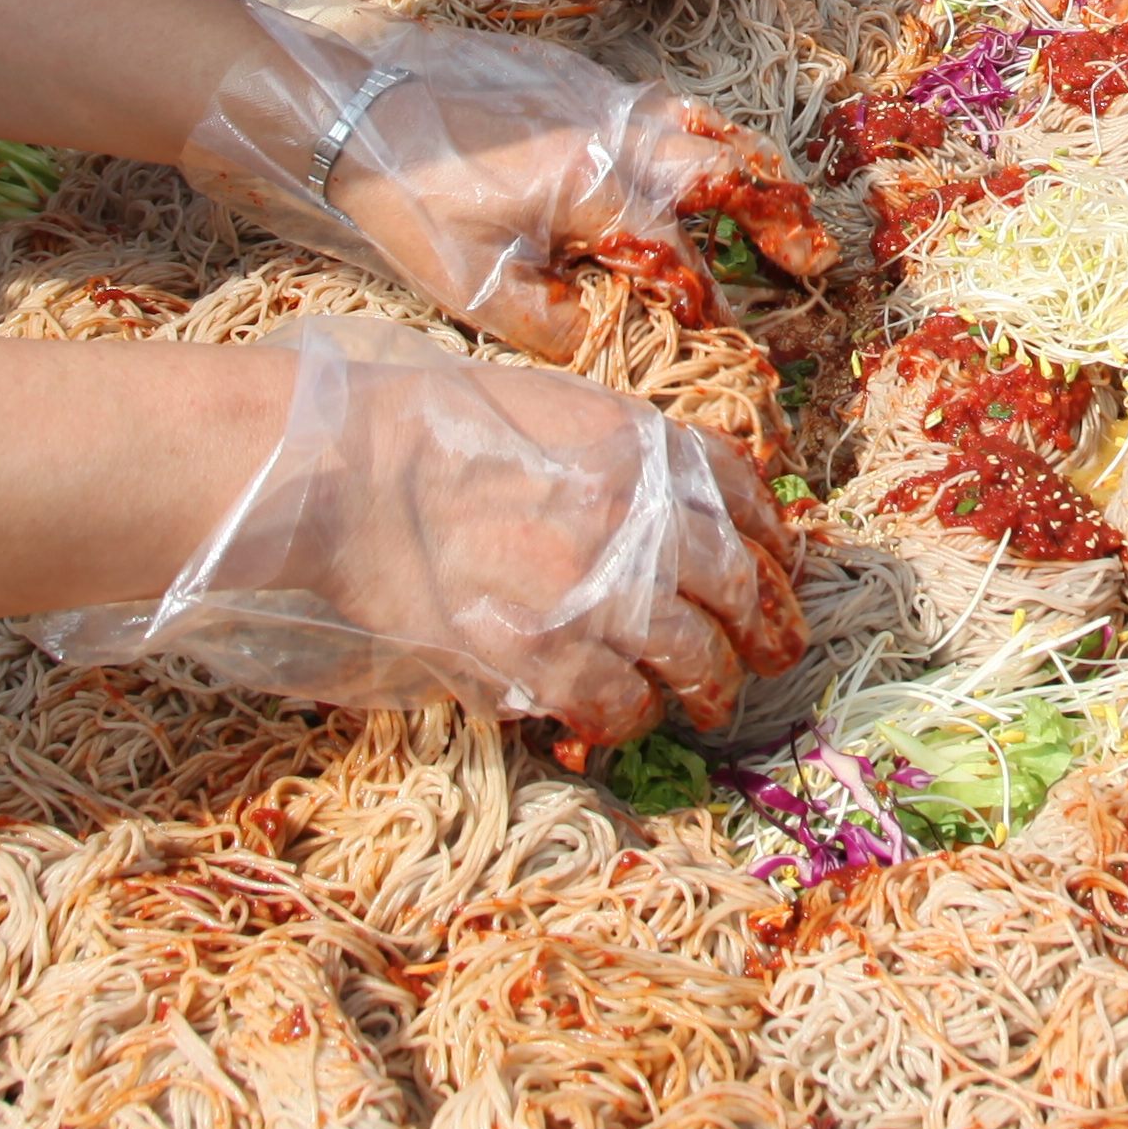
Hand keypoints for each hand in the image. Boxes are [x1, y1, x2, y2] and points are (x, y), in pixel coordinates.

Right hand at [27, 317, 799, 750]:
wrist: (350, 470)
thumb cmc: (433, 426)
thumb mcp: (557, 408)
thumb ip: (627, 455)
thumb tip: (681, 509)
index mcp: (648, 446)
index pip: (748, 500)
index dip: (773, 546)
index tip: (777, 573)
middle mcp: (644, 517)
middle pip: (740, 591)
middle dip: (765, 631)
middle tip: (768, 656)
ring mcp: (601, 591)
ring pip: (696, 662)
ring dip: (709, 689)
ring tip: (707, 705)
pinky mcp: (546, 655)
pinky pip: (619, 706)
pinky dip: (628, 720)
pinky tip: (620, 720)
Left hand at [190, 20, 826, 357]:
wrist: (358, 108)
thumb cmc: (414, 202)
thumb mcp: (477, 286)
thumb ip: (558, 323)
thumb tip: (621, 345)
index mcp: (598, 192)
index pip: (680, 259)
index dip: (712, 307)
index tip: (740, 347)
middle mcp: (618, 138)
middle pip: (723, 176)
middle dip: (778, 220)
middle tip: (814, 260)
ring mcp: (604, 102)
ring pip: (705, 127)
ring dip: (752, 169)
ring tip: (785, 204)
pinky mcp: (582, 82)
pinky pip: (669, 103)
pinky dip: (707, 131)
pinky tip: (710, 152)